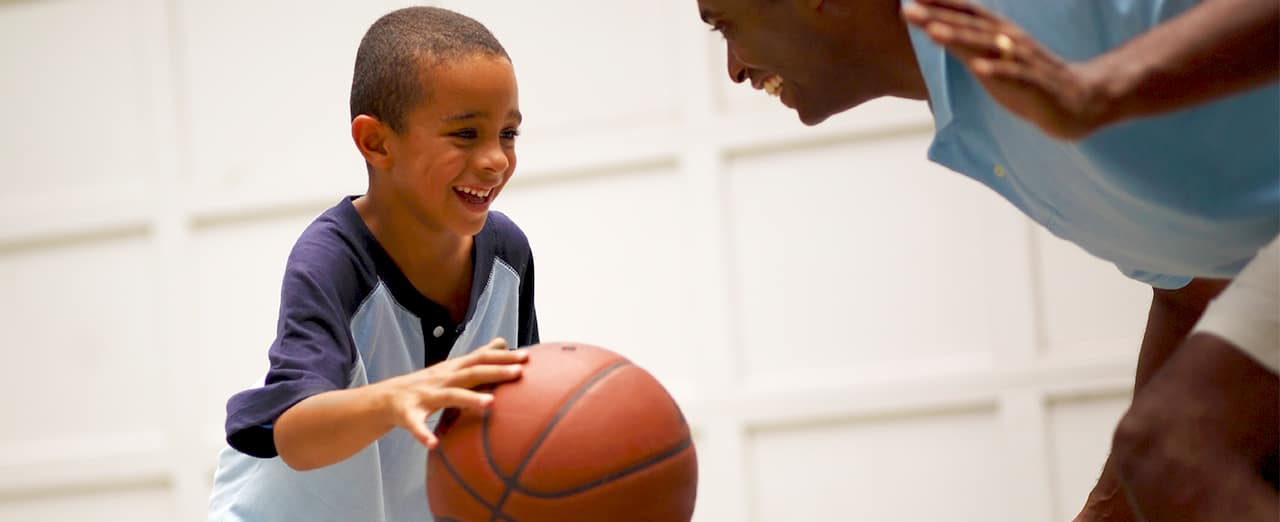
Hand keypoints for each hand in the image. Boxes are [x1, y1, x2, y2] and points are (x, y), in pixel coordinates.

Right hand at [377, 337, 526, 447]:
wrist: (384, 399)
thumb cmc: (426, 385)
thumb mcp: (452, 368)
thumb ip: (478, 357)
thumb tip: (503, 342)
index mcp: (452, 370)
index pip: (480, 359)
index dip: (503, 357)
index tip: (528, 357)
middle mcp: (441, 379)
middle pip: (471, 373)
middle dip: (495, 372)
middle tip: (519, 373)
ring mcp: (424, 396)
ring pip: (448, 397)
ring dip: (468, 399)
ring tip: (489, 404)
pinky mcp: (407, 415)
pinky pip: (415, 425)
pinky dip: (422, 434)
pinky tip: (432, 443)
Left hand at [902, 0, 1108, 139]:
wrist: (1078, 101)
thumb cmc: (1026, 80)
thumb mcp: (989, 59)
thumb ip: (963, 44)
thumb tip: (931, 28)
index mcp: (998, 34)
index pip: (965, 14)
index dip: (939, 4)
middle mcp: (1009, 40)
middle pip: (969, 26)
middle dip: (937, 16)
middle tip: (908, 9)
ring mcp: (1022, 60)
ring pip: (988, 45)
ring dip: (960, 37)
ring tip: (933, 31)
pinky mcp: (1035, 83)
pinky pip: (1014, 75)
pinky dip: (997, 70)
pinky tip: (978, 68)